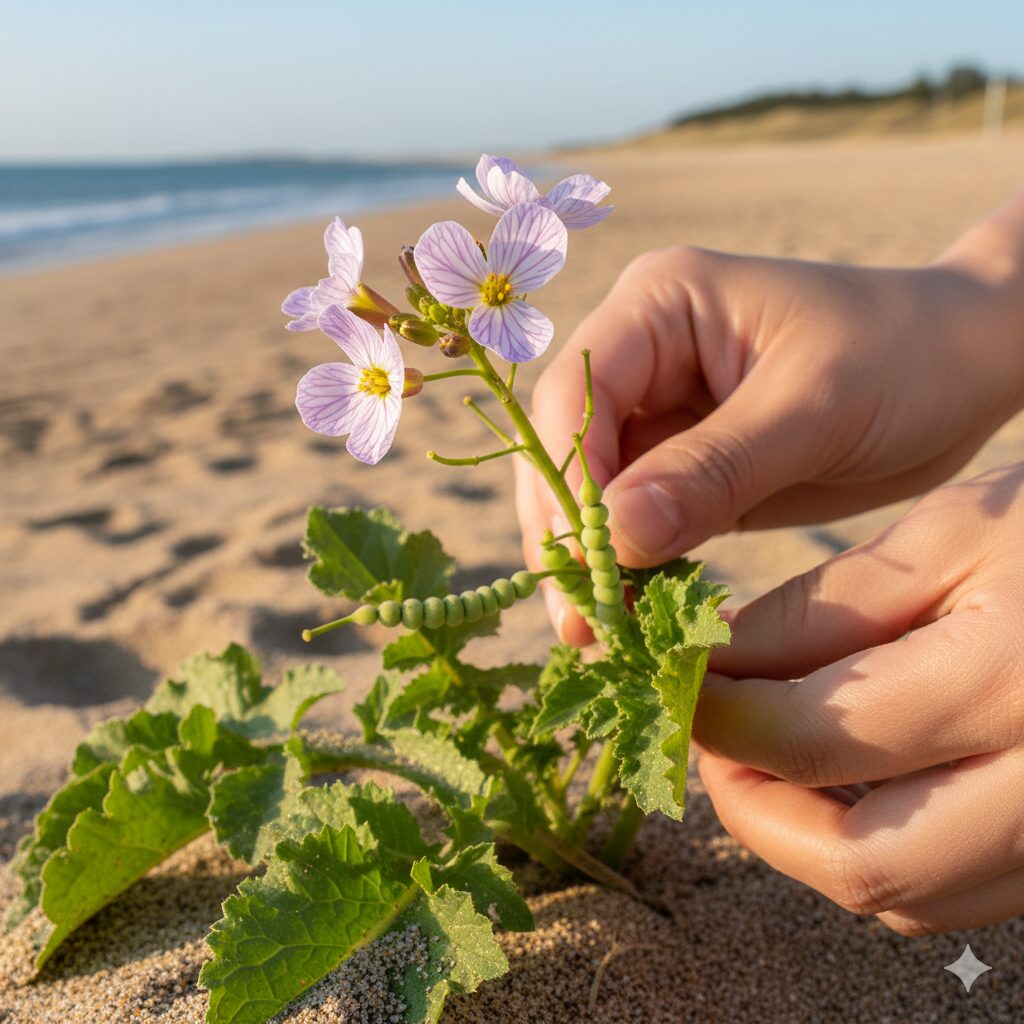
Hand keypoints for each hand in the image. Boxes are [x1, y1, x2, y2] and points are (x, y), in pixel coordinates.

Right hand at [517, 222, 1023, 643]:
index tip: (586, 559)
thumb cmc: (905, 358)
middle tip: (579, 621)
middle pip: (566, 446)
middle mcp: (641, 354)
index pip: (576, 391)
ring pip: (591, 492)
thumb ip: (713, 469)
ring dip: (591, 558)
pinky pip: (635, 519)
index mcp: (660, 304)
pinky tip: (633, 614)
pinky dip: (630, 566)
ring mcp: (658, 412)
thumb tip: (615, 537)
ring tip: (598, 632)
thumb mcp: (814, 408)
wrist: (963, 371)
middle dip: (567, 531)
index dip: (567, 476)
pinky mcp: (682, 465)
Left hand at [694, 462, 1023, 933]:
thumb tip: (716, 665)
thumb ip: (826, 611)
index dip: (719, 714)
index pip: (814, 738)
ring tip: (771, 755)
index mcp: (1014, 683)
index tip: (675, 680)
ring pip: (910, 895)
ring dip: (812, 838)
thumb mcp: (948, 536)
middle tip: (714, 737)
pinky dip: (882, 848)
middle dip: (755, 808)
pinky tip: (851, 779)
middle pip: (862, 863)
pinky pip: (958, 889)